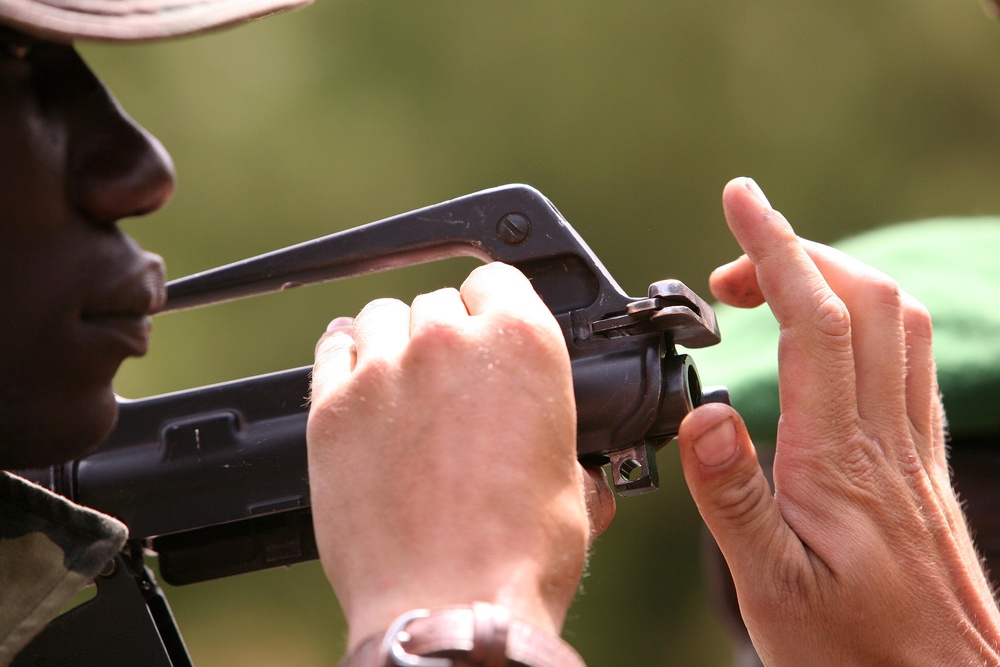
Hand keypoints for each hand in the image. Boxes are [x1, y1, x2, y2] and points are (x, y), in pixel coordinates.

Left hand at [307, 262, 614, 649]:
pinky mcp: (331, 409)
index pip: (497, 280)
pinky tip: (360, 380)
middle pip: (438, 303)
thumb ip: (560, 439)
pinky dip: (346, 356)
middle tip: (453, 386)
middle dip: (448, 336)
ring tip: (406, 387)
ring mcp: (383, 372)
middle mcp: (448, 343)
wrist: (449, 608)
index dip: (495, 309)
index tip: (489, 333)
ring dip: (397, 343)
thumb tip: (570, 455)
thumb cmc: (518, 555)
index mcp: (520, 343)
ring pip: (382, 319)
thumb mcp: (573, 483)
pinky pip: (332, 348)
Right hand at [678, 178, 999, 664]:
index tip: (741, 202)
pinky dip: (865, 318)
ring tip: (771, 285)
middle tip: (731, 264)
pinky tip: (830, 337)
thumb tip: (701, 412)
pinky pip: (908, 359)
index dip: (777, 249)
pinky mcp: (919, 459)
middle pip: (866, 300)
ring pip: (897, 321)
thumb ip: (733, 496)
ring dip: (835, 277)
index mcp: (839, 459)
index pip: (817, 321)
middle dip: (798, 252)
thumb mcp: (770, 586)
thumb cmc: (853, 649)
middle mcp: (886, 437)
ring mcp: (911, 444)